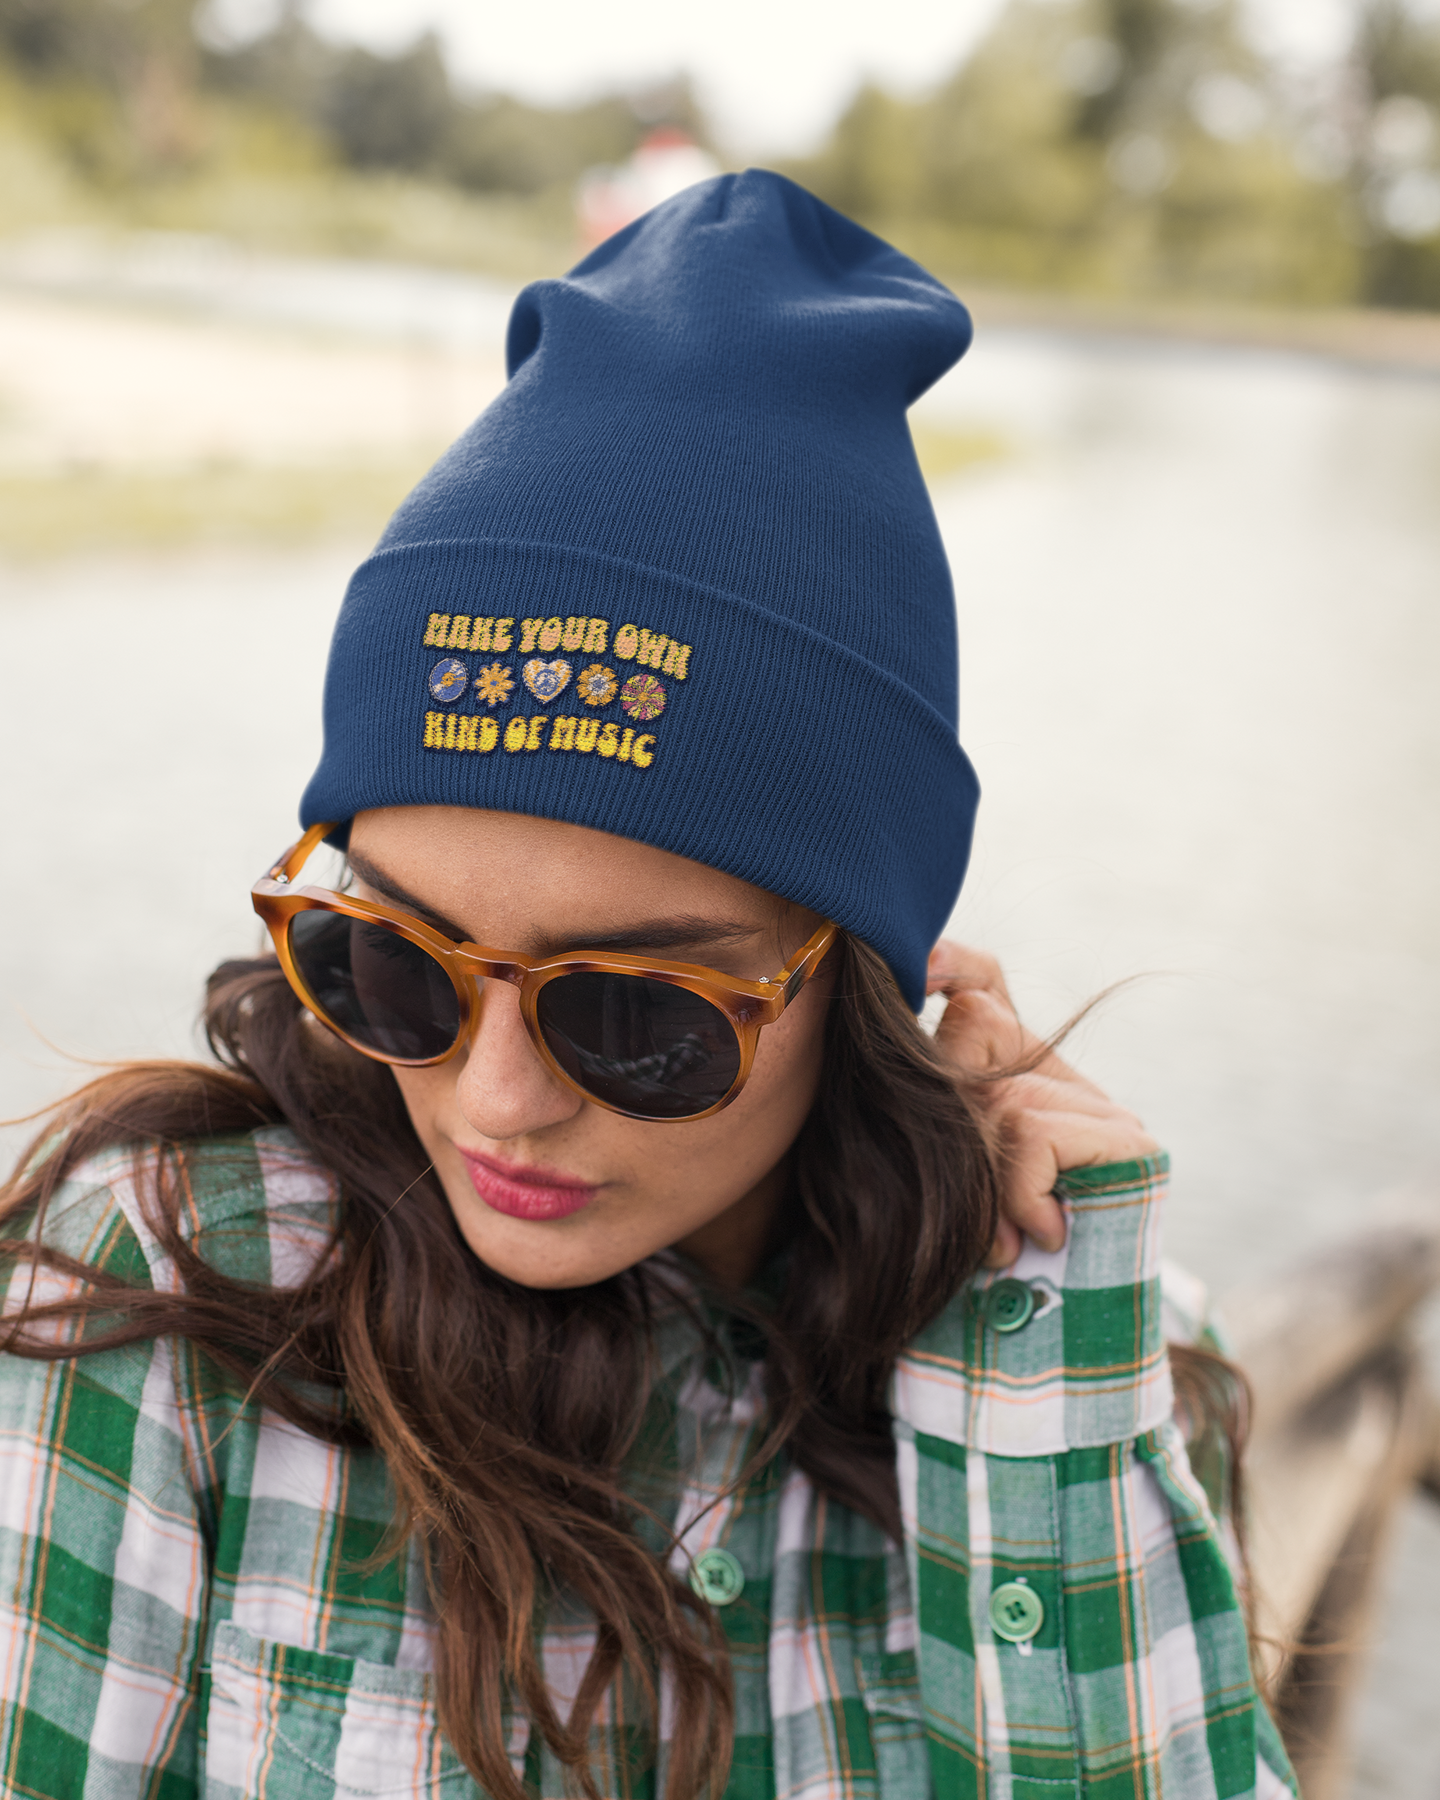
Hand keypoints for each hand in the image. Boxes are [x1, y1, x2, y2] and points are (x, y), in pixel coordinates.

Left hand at [926, 941, 1158, 1268]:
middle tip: (972, 1208)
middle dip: (954, 1115)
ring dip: (985, 1185)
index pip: (983, 984)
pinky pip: (1033, 1131)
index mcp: (1008, 1074)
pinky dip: (1019, 1191)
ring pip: (1000, 1094)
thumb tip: (898, 1029)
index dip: (953, 964)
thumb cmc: (964, 1269)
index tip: (921, 974)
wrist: (1054, 1347)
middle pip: (977, 1026)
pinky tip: (1039, 1234)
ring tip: (999, 1244)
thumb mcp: (926, 1181)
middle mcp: (1057, 1076)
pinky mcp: (1128, 1143)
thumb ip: (919, 1114)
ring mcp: (1098, 1106)